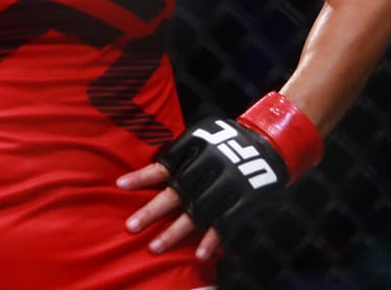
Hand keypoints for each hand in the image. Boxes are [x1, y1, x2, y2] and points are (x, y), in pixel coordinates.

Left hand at [118, 92, 321, 257]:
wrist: (270, 142)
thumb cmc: (226, 140)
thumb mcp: (202, 135)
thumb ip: (180, 152)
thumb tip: (151, 169)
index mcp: (195, 148)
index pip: (163, 165)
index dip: (142, 176)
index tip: (119, 186)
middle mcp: (208, 166)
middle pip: (176, 192)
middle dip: (152, 211)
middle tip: (130, 226)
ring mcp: (227, 184)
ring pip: (196, 213)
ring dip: (175, 232)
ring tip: (154, 248)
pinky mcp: (245, 200)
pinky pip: (226, 223)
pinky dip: (212, 239)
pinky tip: (199, 255)